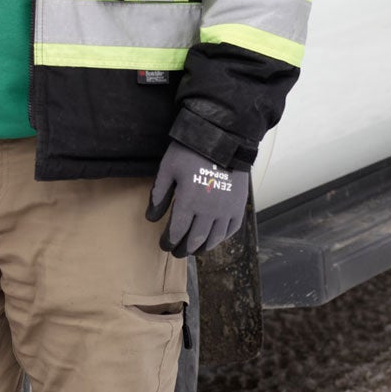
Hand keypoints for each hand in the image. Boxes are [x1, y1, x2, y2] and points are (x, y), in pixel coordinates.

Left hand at [146, 140, 249, 257]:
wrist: (223, 139)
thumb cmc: (190, 152)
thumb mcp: (168, 169)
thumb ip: (159, 194)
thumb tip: (151, 218)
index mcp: (188, 203)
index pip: (176, 232)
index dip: (169, 241)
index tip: (163, 245)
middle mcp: (208, 212)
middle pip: (195, 239)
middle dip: (184, 248)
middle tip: (177, 252)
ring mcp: (226, 211)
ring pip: (214, 239)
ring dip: (202, 247)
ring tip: (194, 249)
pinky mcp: (239, 206)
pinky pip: (231, 230)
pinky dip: (221, 238)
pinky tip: (214, 238)